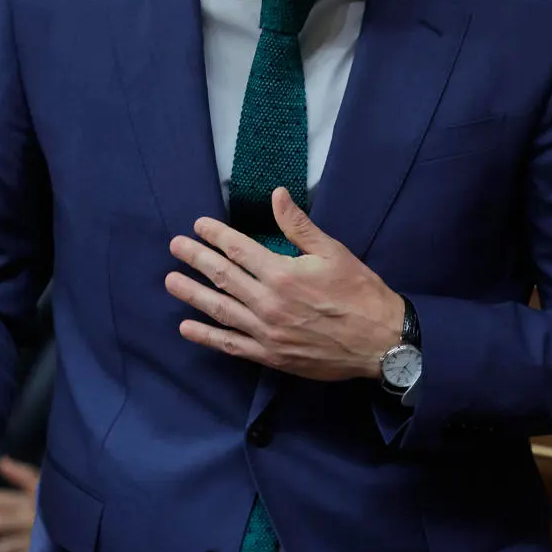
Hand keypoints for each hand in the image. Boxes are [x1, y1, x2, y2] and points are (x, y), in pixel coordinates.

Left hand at [167, 186, 404, 381]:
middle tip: (175, 247)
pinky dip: (207, 336)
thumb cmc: (360, 293)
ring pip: (220, 309)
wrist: (380, 342)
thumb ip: (299, 226)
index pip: (238, 249)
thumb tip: (276, 195)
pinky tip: (187, 328)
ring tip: (171, 282)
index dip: (215, 235)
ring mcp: (266, 332)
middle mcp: (268, 302)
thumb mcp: (333, 252)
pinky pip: (231, 345)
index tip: (198, 225)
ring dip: (192, 294)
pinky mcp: (270, 355)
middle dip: (195, 259)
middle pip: (222, 276)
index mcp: (282, 273)